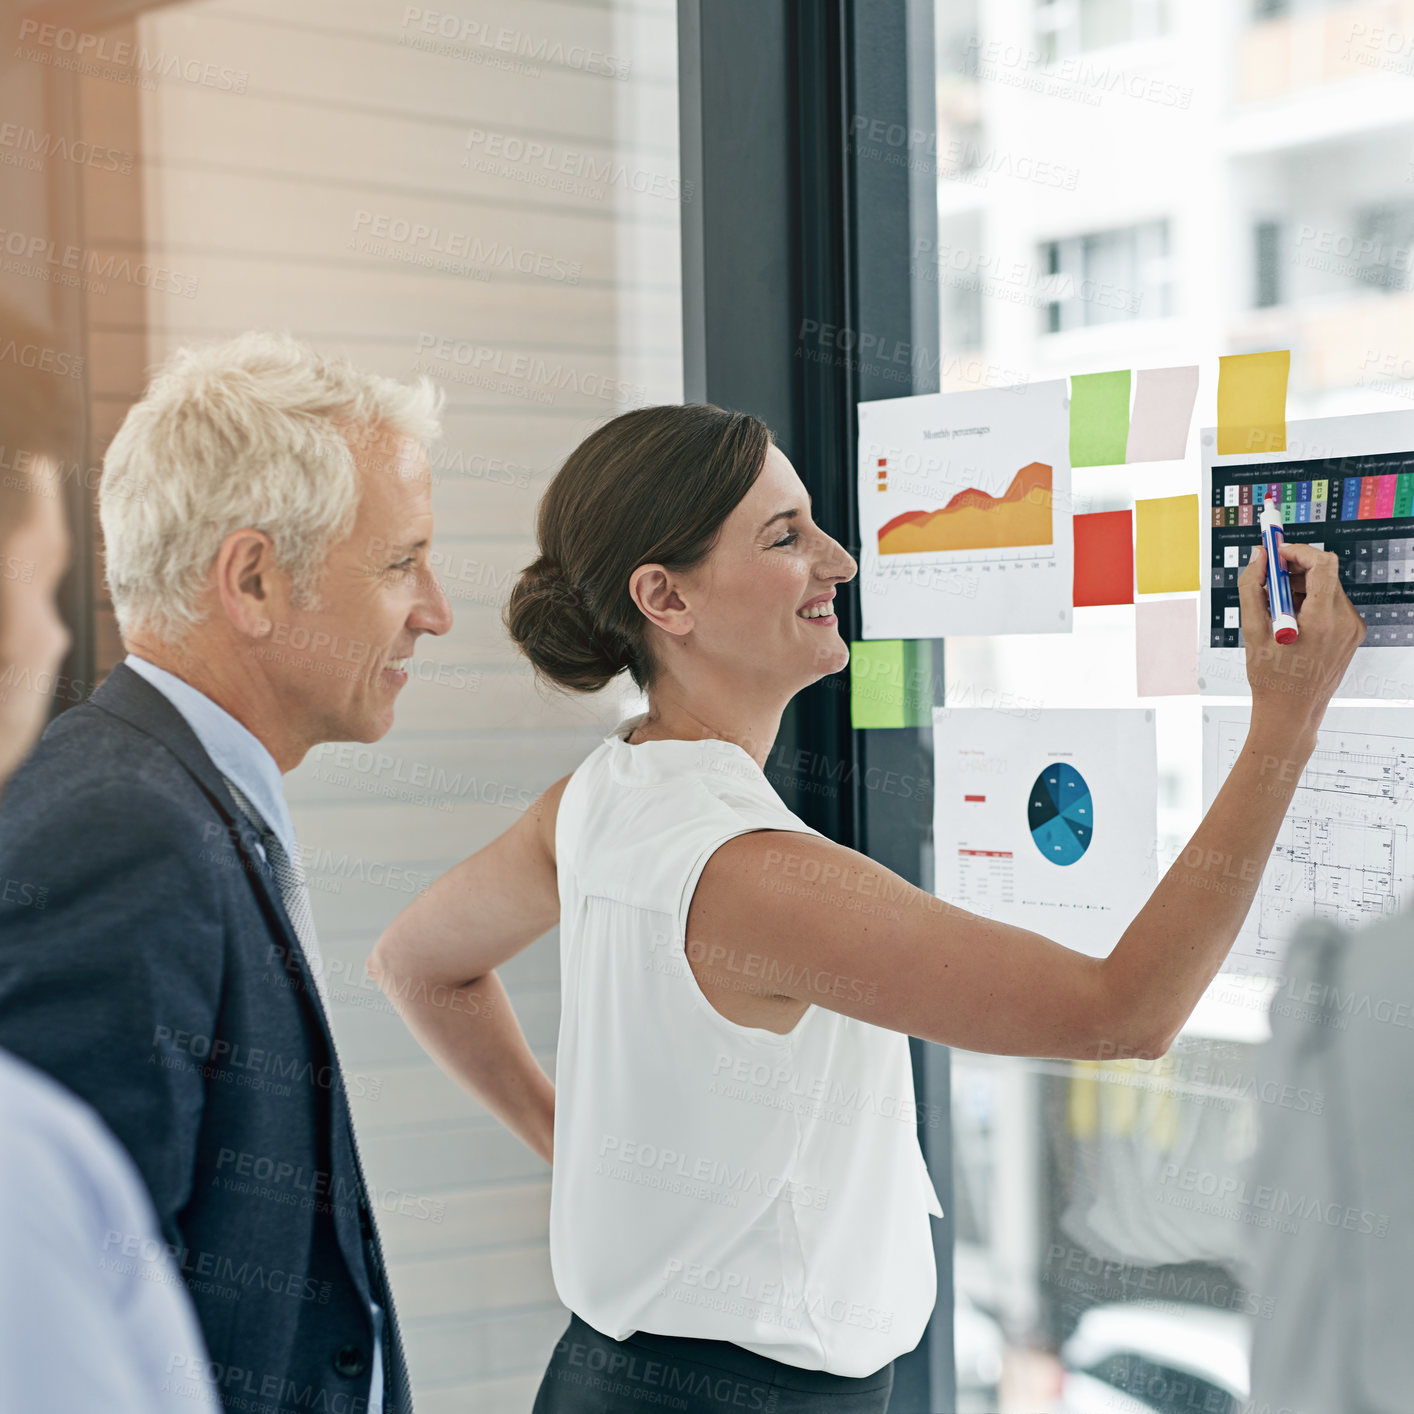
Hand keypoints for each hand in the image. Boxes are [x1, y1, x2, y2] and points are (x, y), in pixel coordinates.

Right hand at [1238, 540, 1365, 737]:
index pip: (1322, 564)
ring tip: (1275, 608)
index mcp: (1323, 621)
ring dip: (1301, 587)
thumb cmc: (1272, 680)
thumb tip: (1257, 560)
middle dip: (1294, 570)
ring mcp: (1351, 629)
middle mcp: (1345, 622)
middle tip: (1268, 578)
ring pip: (1327, 589)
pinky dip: (1310, 603)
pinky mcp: (1351, 635)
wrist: (1291, 714)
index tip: (1276, 552)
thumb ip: (1252, 590)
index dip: (1297, 551)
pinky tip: (1290, 621)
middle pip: (1325, 574)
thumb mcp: (1253, 633)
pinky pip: (1332, 605)